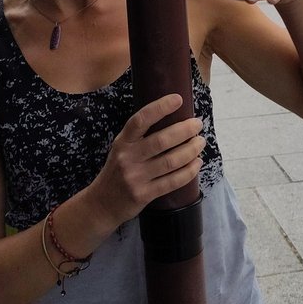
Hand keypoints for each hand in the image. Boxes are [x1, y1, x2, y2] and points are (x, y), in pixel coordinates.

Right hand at [90, 95, 203, 227]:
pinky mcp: (144, 195)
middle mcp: (127, 157)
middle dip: (185, 130)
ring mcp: (135, 177)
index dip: (160, 108)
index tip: (178, 99)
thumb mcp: (122, 148)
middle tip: (198, 124)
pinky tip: (197, 163)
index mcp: (123, 141)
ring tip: (200, 142)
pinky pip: (172, 182)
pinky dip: (189, 171)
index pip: (141, 120)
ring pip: (170, 161)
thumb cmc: (118, 170)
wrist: (102, 204)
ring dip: (191, 150)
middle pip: (161, 141)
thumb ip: (141, 136)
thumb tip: (174, 119)